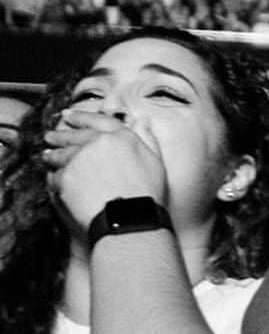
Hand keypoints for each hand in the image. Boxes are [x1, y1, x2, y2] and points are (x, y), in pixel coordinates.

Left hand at [42, 110, 166, 234]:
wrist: (127, 216)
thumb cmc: (144, 193)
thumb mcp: (154, 161)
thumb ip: (146, 138)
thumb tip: (141, 121)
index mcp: (120, 136)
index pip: (98, 120)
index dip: (82, 117)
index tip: (70, 116)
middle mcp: (97, 143)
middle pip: (73, 135)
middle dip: (60, 135)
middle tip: (51, 136)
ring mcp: (78, 158)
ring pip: (60, 153)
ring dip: (52, 154)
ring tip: (47, 156)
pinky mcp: (65, 176)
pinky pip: (55, 175)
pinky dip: (54, 177)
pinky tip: (54, 179)